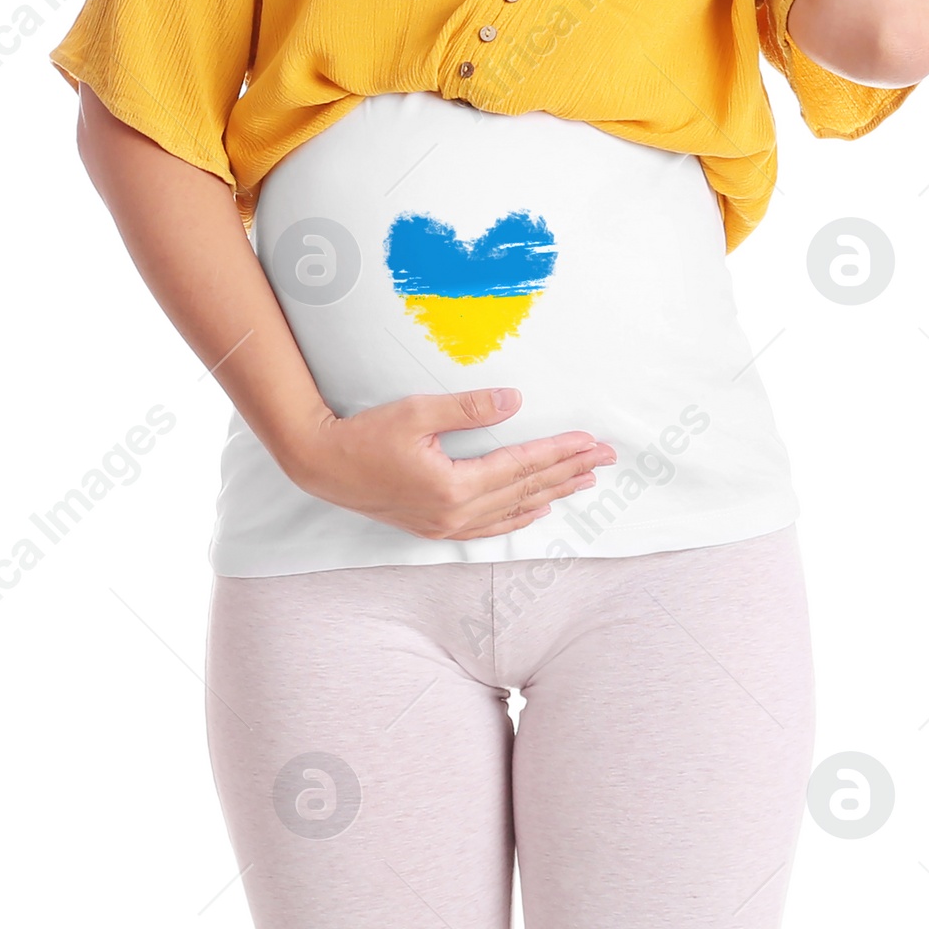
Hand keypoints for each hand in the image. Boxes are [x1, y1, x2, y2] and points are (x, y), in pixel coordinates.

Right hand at [286, 387, 616, 539]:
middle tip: (606, 459)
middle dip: (569, 471)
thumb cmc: (366, 434)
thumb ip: (469, 408)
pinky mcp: (435, 526)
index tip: (591, 441)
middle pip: (526, 490)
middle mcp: (456, 513)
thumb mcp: (418, 412)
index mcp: (455, 486)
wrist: (323, 465)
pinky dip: (518, 517)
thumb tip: (515, 401)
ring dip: (551, 493)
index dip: (560, 451)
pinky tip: (536, 510)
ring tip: (584, 481)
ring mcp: (446, 525)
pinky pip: (489, 526)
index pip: (522, 465)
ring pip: (513, 511)